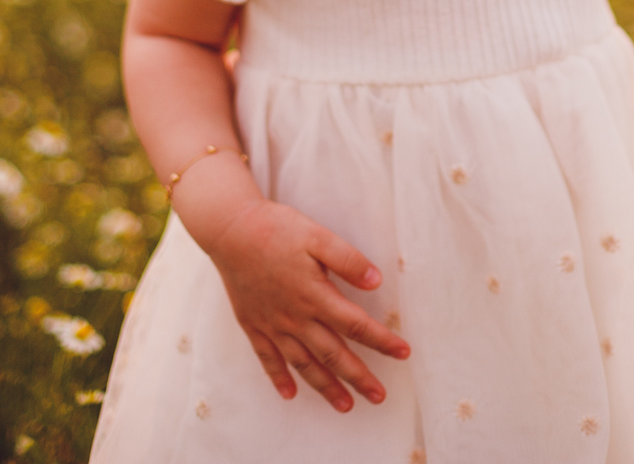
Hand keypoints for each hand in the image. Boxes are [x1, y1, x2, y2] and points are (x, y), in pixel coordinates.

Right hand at [208, 198, 409, 412]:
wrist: (230, 229)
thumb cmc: (276, 228)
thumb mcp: (317, 235)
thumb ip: (346, 259)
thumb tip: (376, 281)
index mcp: (315, 294)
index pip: (355, 324)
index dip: (381, 340)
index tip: (403, 352)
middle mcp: (295, 317)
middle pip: (332, 354)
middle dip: (358, 377)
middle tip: (379, 397)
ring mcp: (273, 324)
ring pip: (304, 364)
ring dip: (326, 387)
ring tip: (345, 405)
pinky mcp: (253, 324)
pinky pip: (267, 359)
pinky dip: (278, 378)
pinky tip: (289, 394)